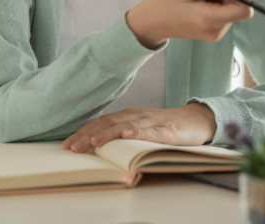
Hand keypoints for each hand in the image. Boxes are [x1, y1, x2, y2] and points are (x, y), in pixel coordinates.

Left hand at [62, 103, 217, 152]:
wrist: (197, 120)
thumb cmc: (168, 126)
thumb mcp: (142, 128)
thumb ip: (124, 132)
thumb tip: (99, 145)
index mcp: (129, 115)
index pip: (101, 122)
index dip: (83, 132)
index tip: (67, 144)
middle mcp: (137, 116)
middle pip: (108, 123)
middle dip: (88, 135)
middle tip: (71, 148)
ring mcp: (152, 122)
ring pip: (125, 125)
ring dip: (106, 134)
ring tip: (92, 143)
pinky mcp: (167, 130)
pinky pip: (150, 131)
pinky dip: (136, 132)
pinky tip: (126, 135)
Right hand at [127, 0, 252, 48]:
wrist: (151, 22)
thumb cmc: (167, 1)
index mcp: (210, 20)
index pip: (245, 10)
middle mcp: (216, 31)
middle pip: (239, 9)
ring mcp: (215, 34)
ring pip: (232, 10)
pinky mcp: (213, 33)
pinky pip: (225, 14)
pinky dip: (216, 5)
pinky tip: (199, 4)